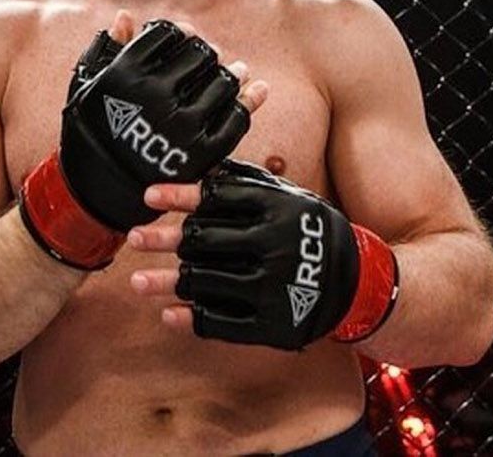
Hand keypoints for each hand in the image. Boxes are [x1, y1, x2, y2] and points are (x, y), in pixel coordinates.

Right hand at [20, 13, 264, 269]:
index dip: (180, 32)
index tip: (186, 35)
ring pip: (223, 83)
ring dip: (233, 74)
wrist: (96, 193)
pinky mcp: (201, 153)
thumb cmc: (90, 133)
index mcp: (125, 74)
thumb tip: (126, 16)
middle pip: (200, 55)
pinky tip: (254, 92)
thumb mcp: (87, 87)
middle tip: (212, 55)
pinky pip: (236, 119)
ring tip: (237, 71)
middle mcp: (155, 95)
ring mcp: (180, 124)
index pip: (167, 34)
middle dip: (206, 52)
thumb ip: (107, 50)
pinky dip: (248, 102)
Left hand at [129, 160, 398, 349]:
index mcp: (278, 208)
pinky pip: (222, 323)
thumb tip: (202, 167)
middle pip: (204, 240)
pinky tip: (169, 314)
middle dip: (163, 239)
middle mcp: (275, 245)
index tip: (148, 196)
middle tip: (134, 238)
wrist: (359, 282)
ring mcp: (274, 287)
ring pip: (205, 282)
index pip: (219, 197)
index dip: (180, 196)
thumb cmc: (310, 230)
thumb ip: (248, 182)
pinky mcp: (274, 324)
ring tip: (136, 281)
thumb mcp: (290, 197)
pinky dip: (192, 319)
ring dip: (165, 282)